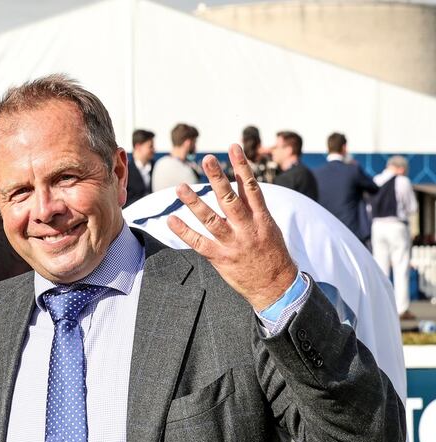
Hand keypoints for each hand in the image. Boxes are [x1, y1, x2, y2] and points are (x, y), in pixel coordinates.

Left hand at [167, 144, 297, 310]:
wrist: (276, 288)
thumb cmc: (272, 255)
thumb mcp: (270, 228)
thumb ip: (254, 208)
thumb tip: (243, 185)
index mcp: (262, 219)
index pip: (252, 187)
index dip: (242, 166)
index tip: (233, 148)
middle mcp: (248, 229)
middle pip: (230, 199)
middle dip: (218, 178)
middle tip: (206, 159)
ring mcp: (233, 244)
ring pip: (212, 219)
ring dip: (195, 202)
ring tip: (180, 187)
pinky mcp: (221, 258)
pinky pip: (199, 243)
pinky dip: (184, 232)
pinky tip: (172, 220)